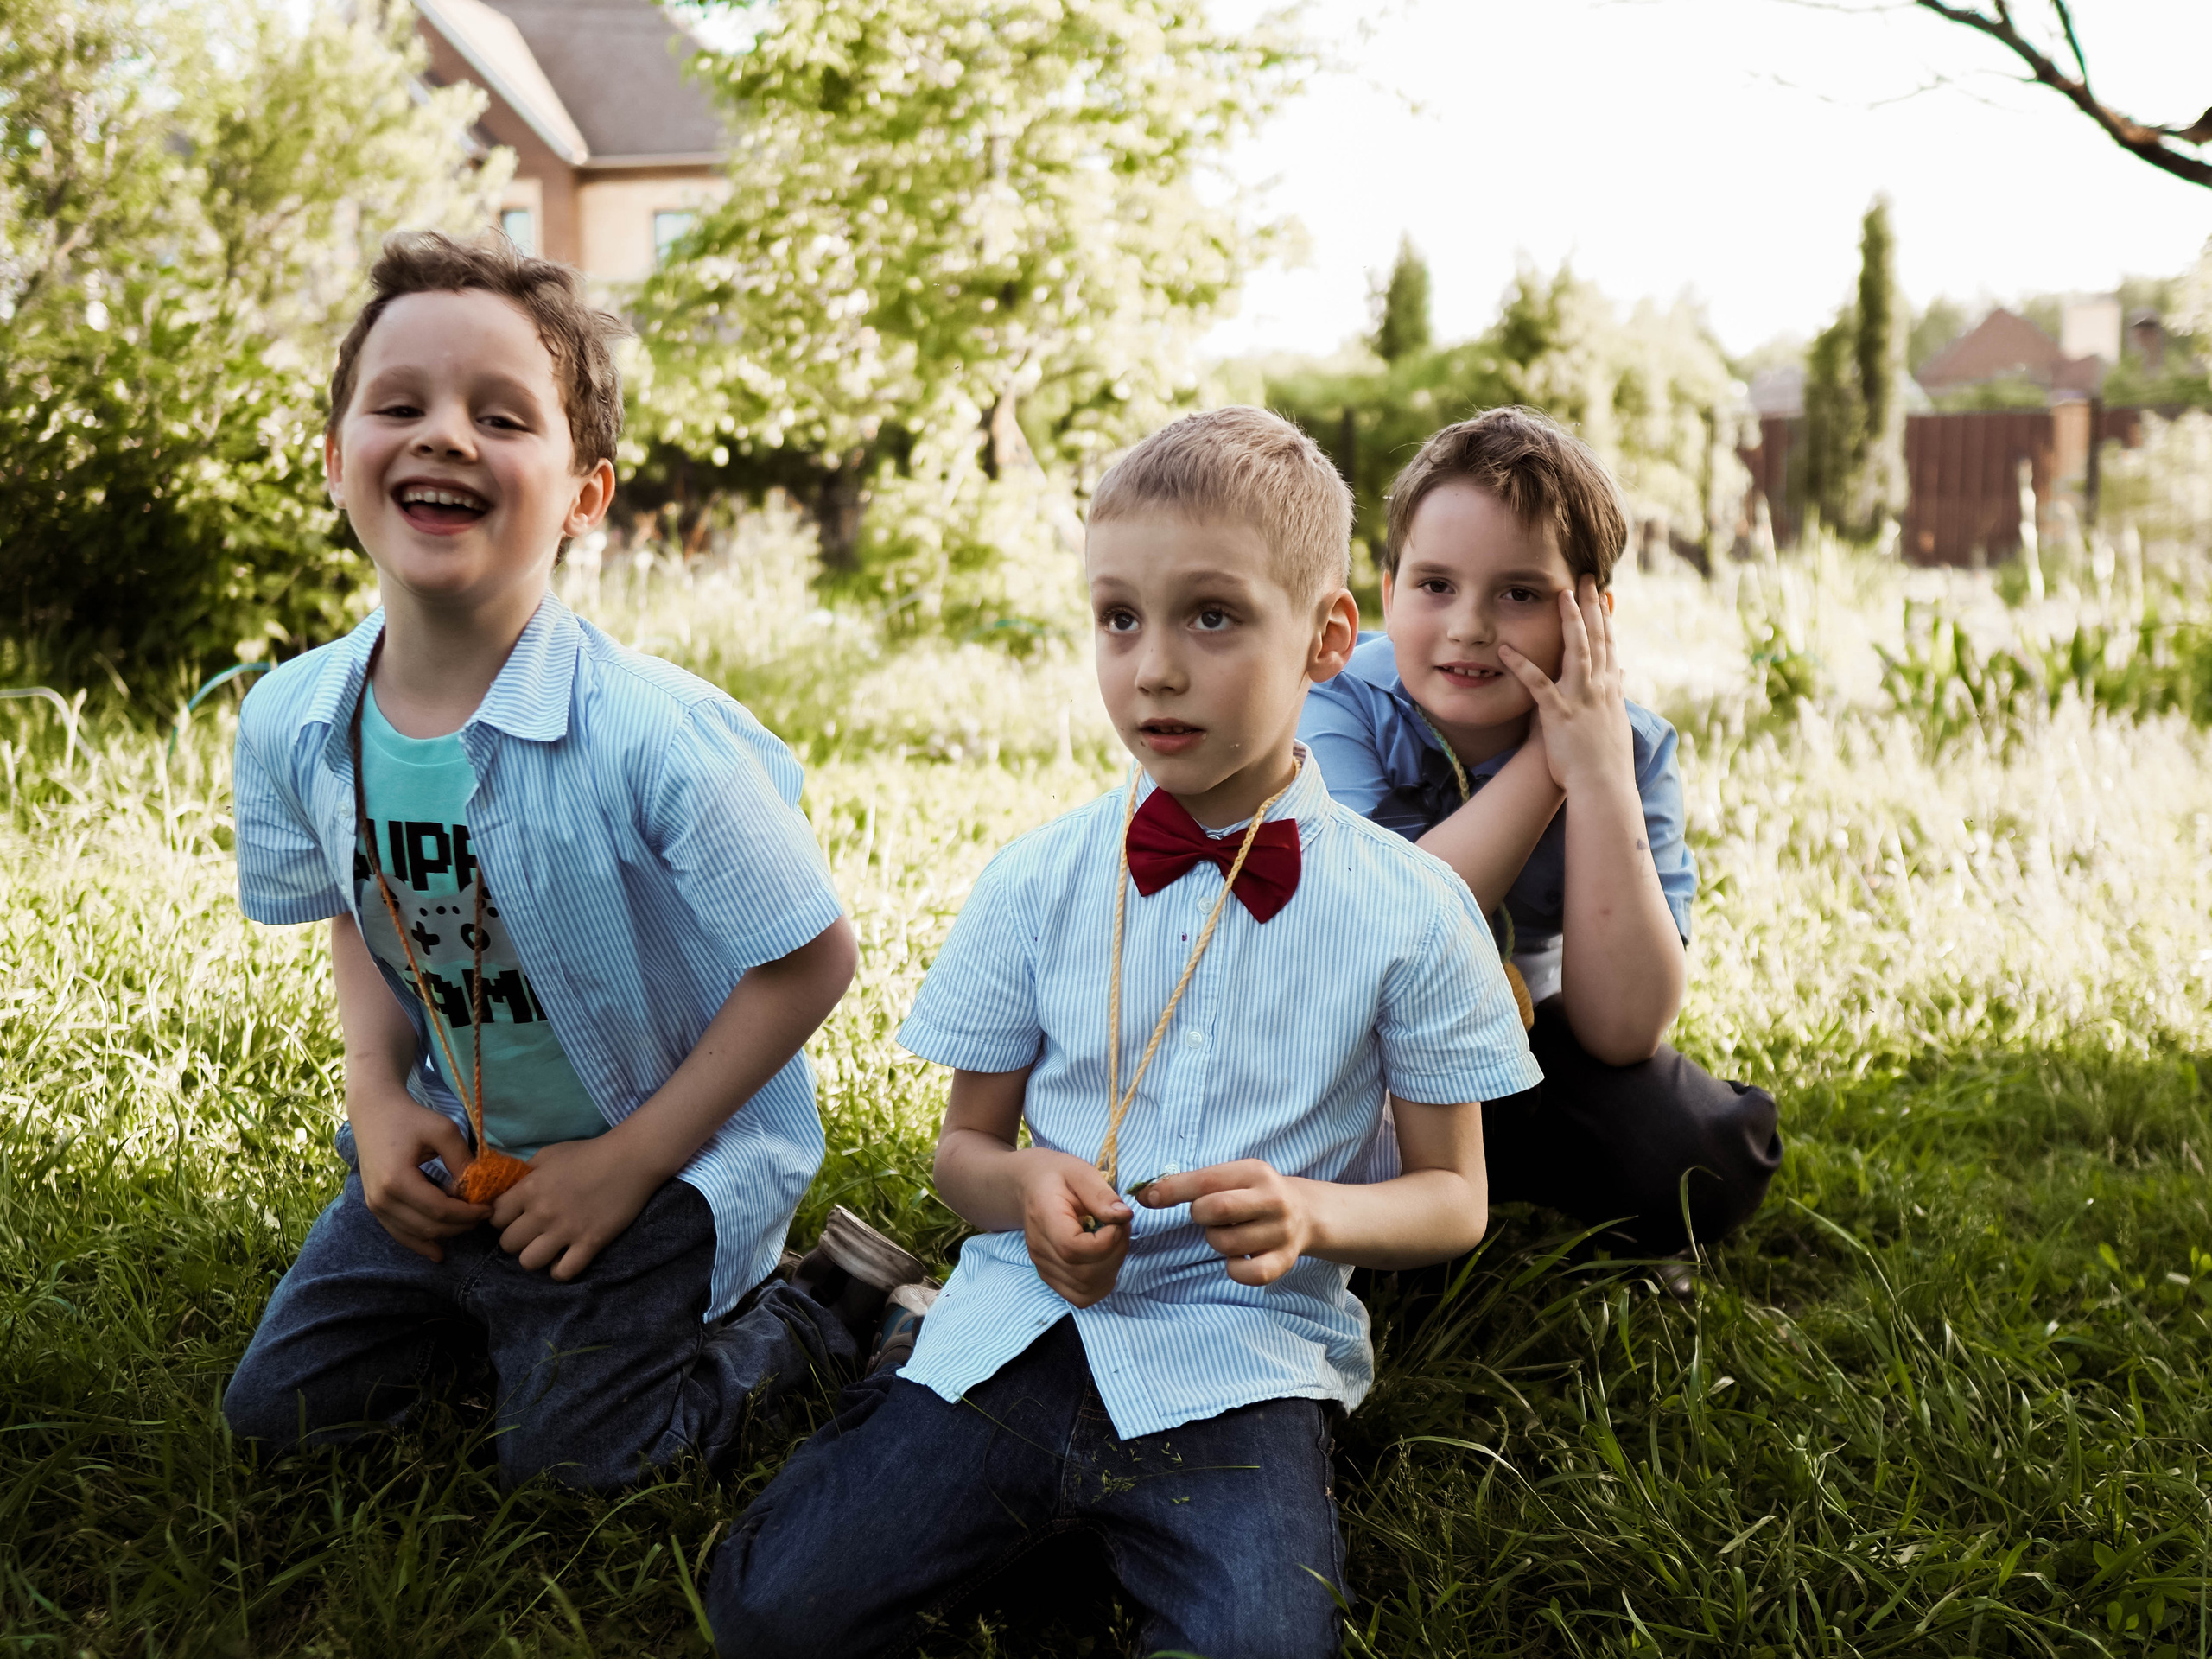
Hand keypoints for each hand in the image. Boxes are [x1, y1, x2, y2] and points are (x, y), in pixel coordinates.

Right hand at [349, 1086, 489, 1260]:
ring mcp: (375, 1206)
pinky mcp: (374, 1206)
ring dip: (443, 1236)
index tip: (490, 1208)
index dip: (468, 1214)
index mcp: (397, 1181)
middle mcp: (381, 1199)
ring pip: (414, 1235)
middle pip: (428, 1227)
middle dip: (460, 1226)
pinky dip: (419, 1243)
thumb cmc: (410, 1118)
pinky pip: (399, 1233)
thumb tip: (476, 1189)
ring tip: (468, 1227)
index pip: (440, 1211)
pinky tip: (437, 1252)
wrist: (374, 1111)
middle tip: (483, 1216)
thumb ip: (461, 1160)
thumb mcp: (443, 1131)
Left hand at [488, 1137, 663, 1280]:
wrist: (630, 1159)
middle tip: (533, 1232)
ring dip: (535, 1256)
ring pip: (529, 1262)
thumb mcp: (550, 1155)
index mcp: (530, 1188)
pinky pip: (563, 1272)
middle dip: (517, 1239)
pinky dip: (561, 1270)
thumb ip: (526, 1173)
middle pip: (508, 1244)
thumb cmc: (588, 1153)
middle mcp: (542, 1212)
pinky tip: (566, 1258)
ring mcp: (566, 1231)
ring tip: (548, 1247)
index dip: (503, 1218)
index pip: (495, 1217)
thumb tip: (507, 1189)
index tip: (516, 1216)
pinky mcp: (590, 1243)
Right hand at [1013, 1150, 1132, 1306]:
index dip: (1106, 1242)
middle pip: (1083, 1274)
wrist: (1029, 1185)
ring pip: (1084, 1291)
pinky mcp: (1050, 1276)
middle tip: (1122, 1228)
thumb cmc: (1056, 1175)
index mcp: (1044, 1218)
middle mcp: (1039, 1249)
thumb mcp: (1079, 1171)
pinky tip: (1106, 1259)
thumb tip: (1124, 1216)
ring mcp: (1043, 1266)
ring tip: (1115, 1242)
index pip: (1073, 1249)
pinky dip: (1101, 1284)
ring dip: (1111, 1270)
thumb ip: (1101, 1193)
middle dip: (1115, 1254)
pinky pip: (1080, 1296)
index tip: (1118, 1221)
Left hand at [1138, 1159, 1314, 1285]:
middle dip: (1199, 1215)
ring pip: (1226, 1244)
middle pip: (1216, 1210)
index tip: (1147, 1198)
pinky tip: (1238, 1257)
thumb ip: (1195, 1183)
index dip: (1171, 1190)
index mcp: (1255, 1172)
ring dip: (1215, 1241)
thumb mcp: (1234, 1176)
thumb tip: (1145, 1194)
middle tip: (1207, 1216)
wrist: (1306, 1213)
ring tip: (1229, 1232)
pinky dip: (1234, 1269)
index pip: (1205, 1181)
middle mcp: (1272, 1200)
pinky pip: (1246, 1274)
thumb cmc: (1255, 1194)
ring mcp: (1281, 1232)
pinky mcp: (1284, 1261)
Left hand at [1500, 575, 1632, 797]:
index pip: (1609, 645)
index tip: (1601, 594)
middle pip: (1597, 639)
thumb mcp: (1616, 722)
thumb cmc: (1606, 760)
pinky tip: (1505, 650)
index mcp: (1610, 689)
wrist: (1604, 787)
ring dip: (1569, 622)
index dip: (1604, 618)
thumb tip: (1621, 676)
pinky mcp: (1559, 713)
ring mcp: (1581, 699)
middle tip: (1586, 578)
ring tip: (1561, 595)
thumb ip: (1615, 695)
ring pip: (1577, 652)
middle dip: (1591, 606)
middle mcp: (1599, 688)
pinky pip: (1537, 685)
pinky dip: (1522, 666)